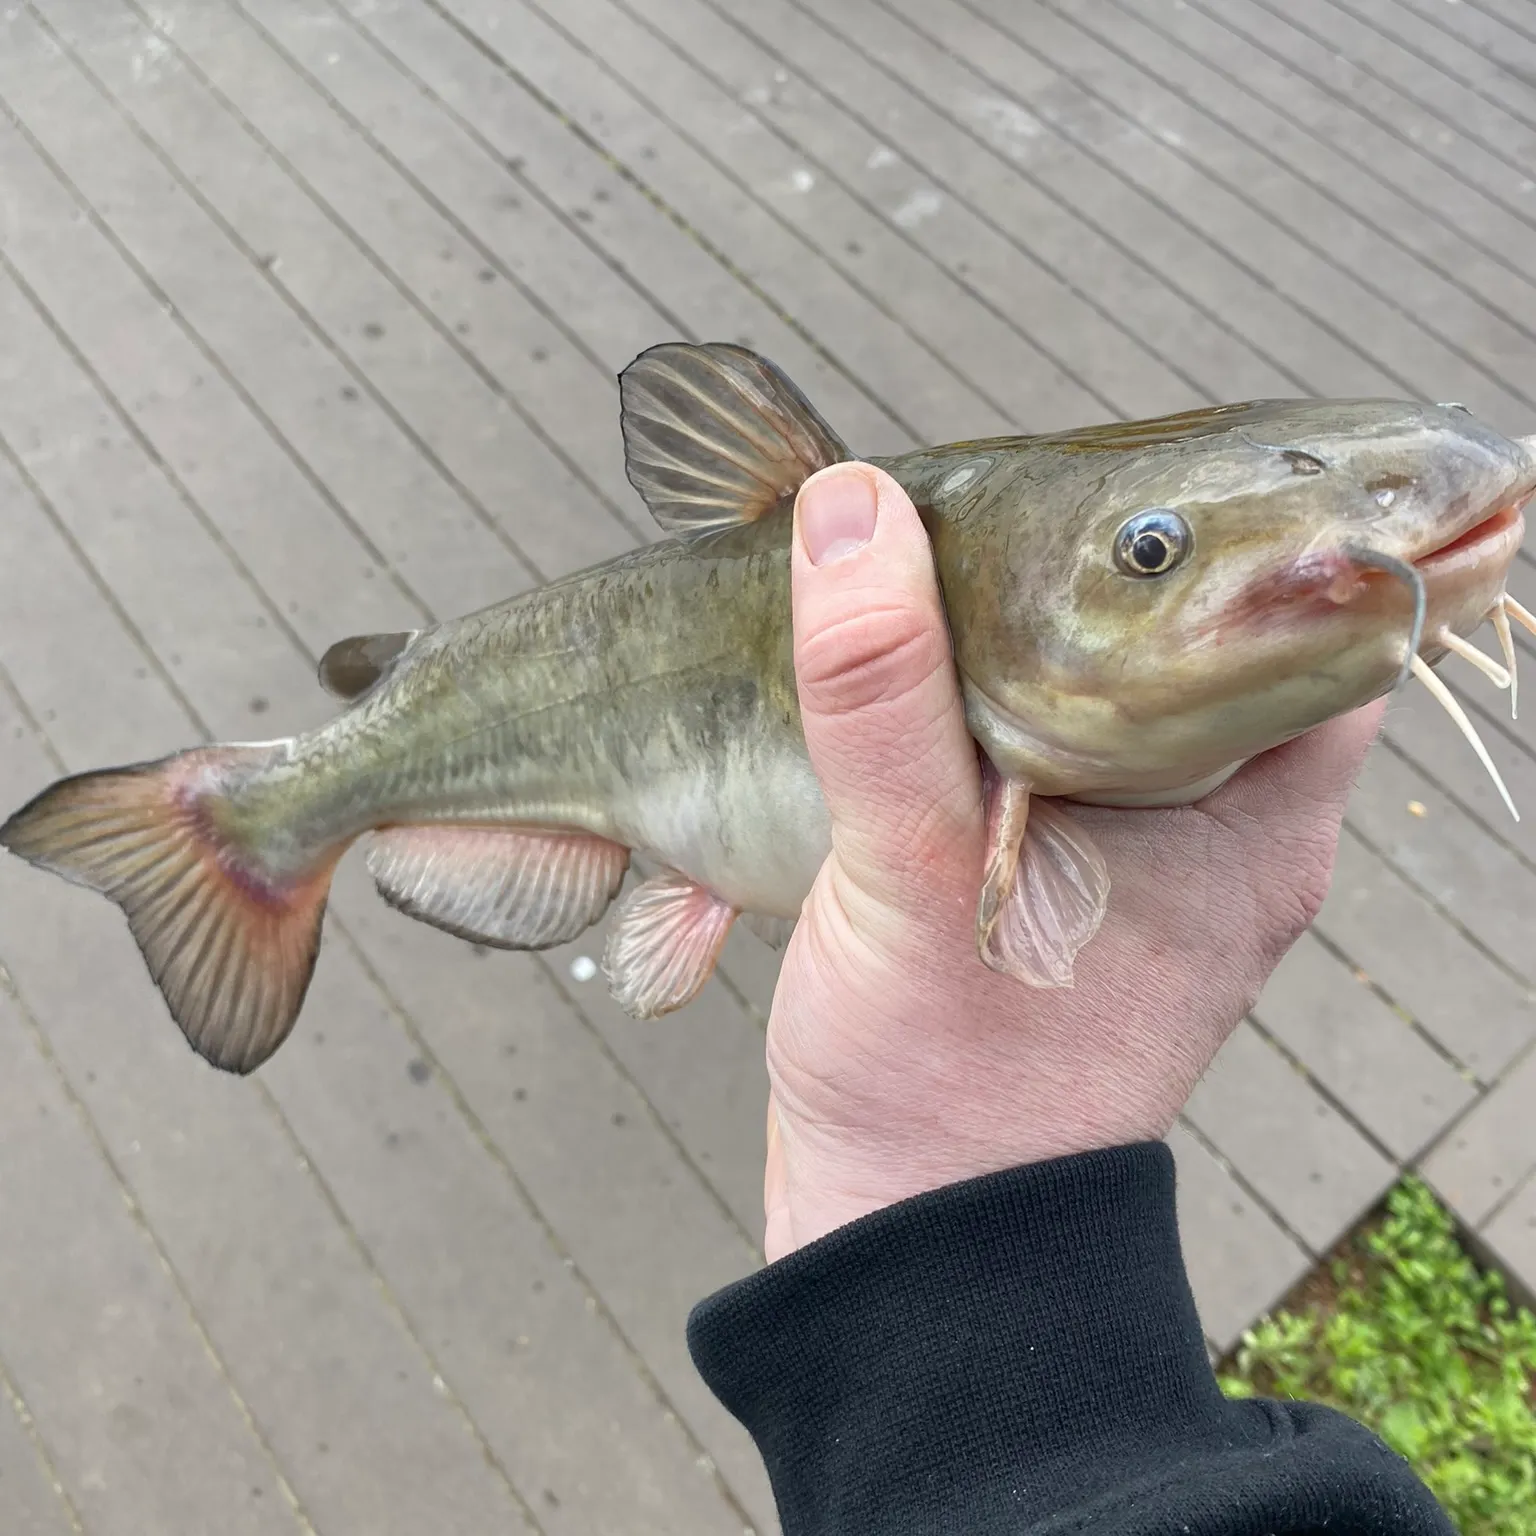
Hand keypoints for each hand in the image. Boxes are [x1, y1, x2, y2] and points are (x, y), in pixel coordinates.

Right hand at [764, 462, 1384, 1261]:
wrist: (917, 1250)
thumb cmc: (949, 1090)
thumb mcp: (907, 871)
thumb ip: (881, 691)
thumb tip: (847, 516)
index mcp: (1249, 819)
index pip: (1337, 623)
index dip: (1289, 526)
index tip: (1188, 467)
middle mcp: (1219, 835)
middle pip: (1221, 638)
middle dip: (1134, 564)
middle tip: (1032, 497)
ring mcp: (1141, 867)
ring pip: (1123, 691)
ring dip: (1045, 629)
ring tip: (959, 565)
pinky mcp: (1060, 890)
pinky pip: (1049, 753)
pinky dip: (992, 703)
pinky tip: (919, 680)